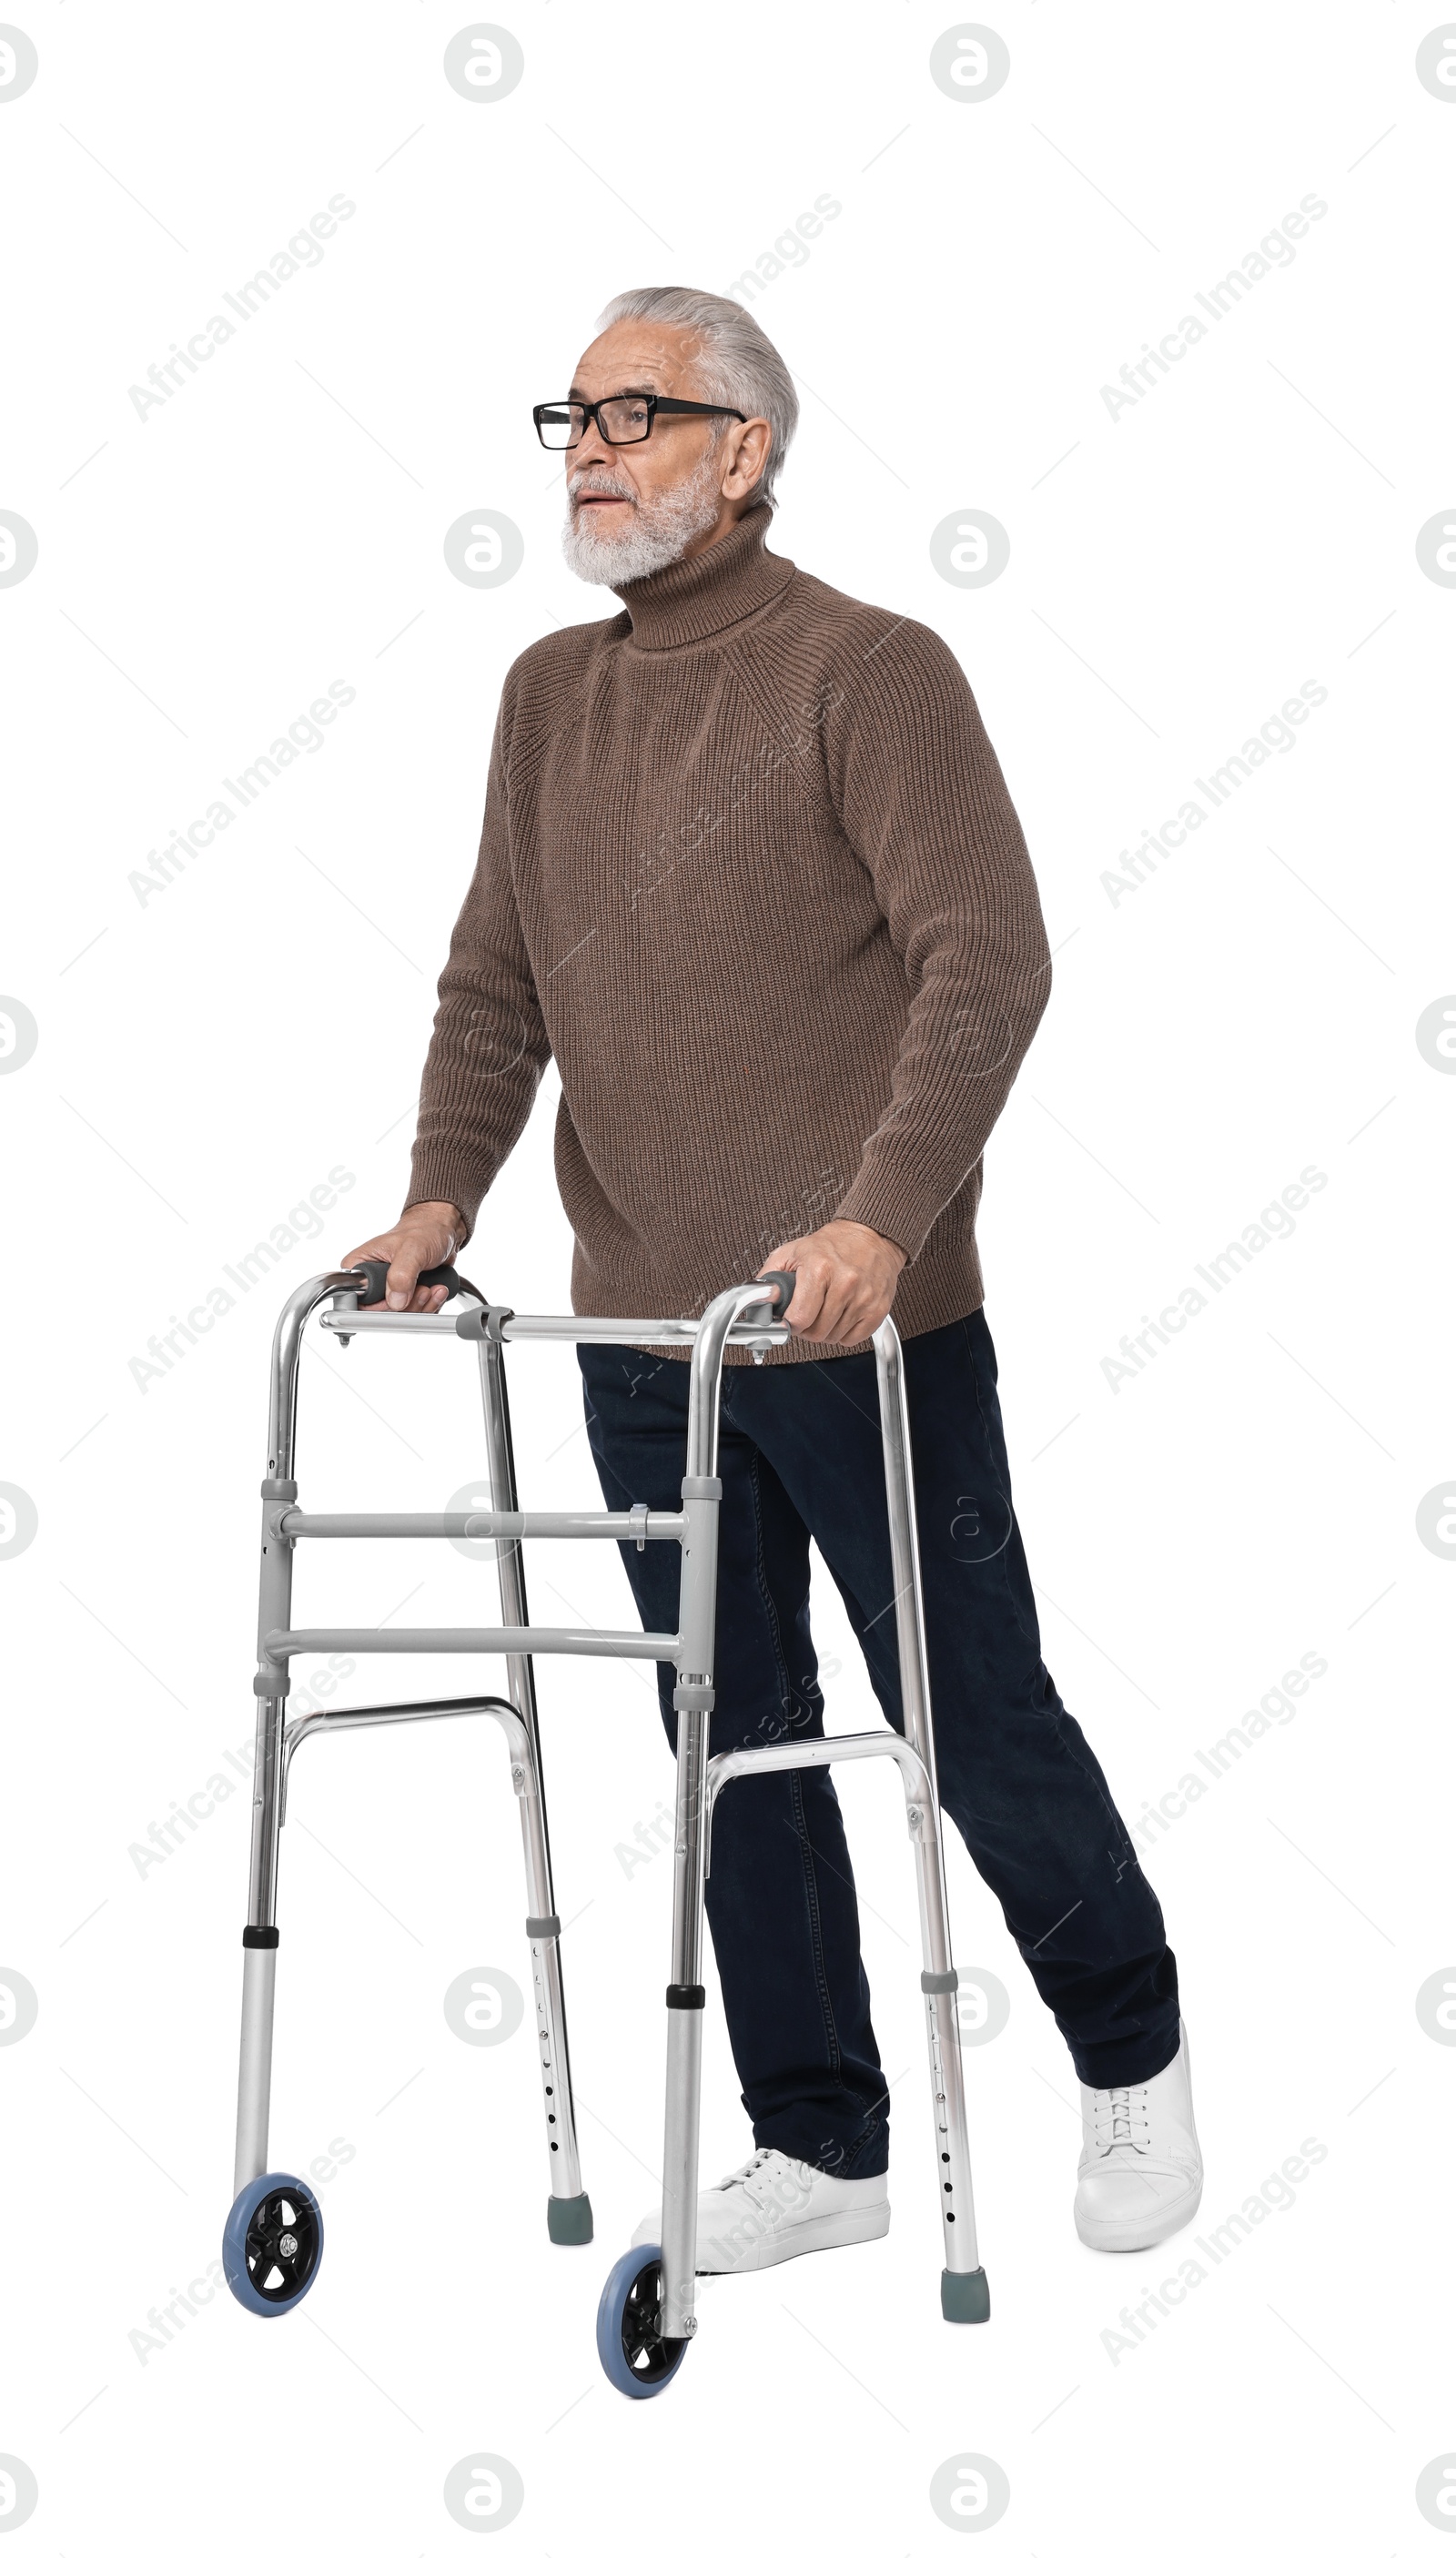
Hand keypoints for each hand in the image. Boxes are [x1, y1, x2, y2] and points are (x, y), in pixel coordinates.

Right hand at [342, 1201, 465, 1311]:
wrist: (442, 1230)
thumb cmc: (423, 1230)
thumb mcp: (412, 1249)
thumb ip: (401, 1275)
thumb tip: (396, 1300)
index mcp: (359, 1266)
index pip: (356, 1300)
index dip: (378, 1307)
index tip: (399, 1300)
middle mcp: (370, 1281)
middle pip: (381, 1313)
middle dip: (408, 1306)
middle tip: (423, 1289)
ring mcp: (388, 1290)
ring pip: (400, 1316)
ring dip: (423, 1305)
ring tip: (433, 1287)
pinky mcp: (405, 1296)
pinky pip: (415, 1314)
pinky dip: (430, 1305)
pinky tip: (437, 1289)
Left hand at [758, 1219, 907, 1347]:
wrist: (871, 1237)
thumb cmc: (831, 1245)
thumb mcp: (792, 1252)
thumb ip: (769, 1278)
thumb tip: (757, 1302)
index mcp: (820, 1268)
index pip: (799, 1318)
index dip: (790, 1324)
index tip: (789, 1320)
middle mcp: (845, 1283)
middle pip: (816, 1333)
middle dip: (807, 1328)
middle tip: (808, 1313)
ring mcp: (864, 1298)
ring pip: (833, 1338)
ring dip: (826, 1329)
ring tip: (826, 1309)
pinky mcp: (878, 1309)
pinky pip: (852, 1339)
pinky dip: (844, 1332)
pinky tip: (842, 1314)